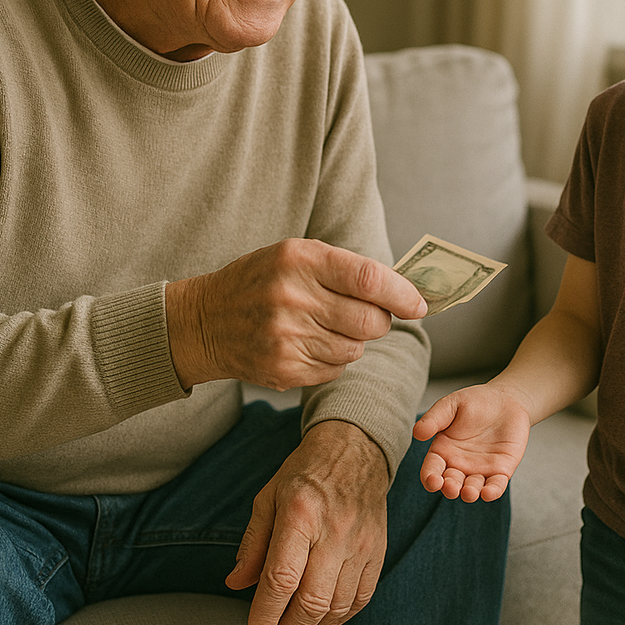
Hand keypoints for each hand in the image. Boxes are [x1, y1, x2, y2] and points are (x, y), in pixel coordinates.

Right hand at [166, 238, 425, 389]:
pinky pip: (335, 369)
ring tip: (326, 325)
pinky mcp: (284, 369)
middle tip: (370, 314)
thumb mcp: (296, 256)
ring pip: (356, 348)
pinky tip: (309, 343)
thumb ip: (346, 269)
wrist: (204, 320)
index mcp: (301, 260)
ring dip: (354, 340)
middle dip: (381, 320)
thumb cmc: (261, 280)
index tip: (420, 304)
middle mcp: (294, 298)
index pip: (369, 279)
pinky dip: (333, 358)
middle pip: (370, 320)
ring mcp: (287, 337)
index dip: (402, 294)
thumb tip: (404, 292)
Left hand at [226, 420, 389, 624]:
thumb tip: (236, 582)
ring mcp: (360, 542)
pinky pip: (361, 598)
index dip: (266, 613)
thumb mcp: (270, 496)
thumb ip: (254, 541)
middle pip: (312, 601)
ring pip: (337, 606)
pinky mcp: (377, 549)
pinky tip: (322, 619)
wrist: (356, 448)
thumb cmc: (308, 471)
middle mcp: (334, 531)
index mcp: (301, 513)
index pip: (282, 578)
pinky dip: (340, 618)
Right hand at [412, 384, 530, 500]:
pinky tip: (488, 493)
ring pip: (471, 489)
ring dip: (469, 494)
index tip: (432, 481)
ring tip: (469, 492)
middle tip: (451, 487)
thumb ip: (434, 419)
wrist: (507, 399)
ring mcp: (480, 470)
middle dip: (450, 489)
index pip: (432, 469)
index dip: (430, 478)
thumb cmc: (476, 401)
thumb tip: (417, 433)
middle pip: (450, 484)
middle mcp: (459, 464)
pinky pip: (495, 486)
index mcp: (443, 450)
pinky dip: (492, 492)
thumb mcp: (451, 404)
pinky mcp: (500, 471)